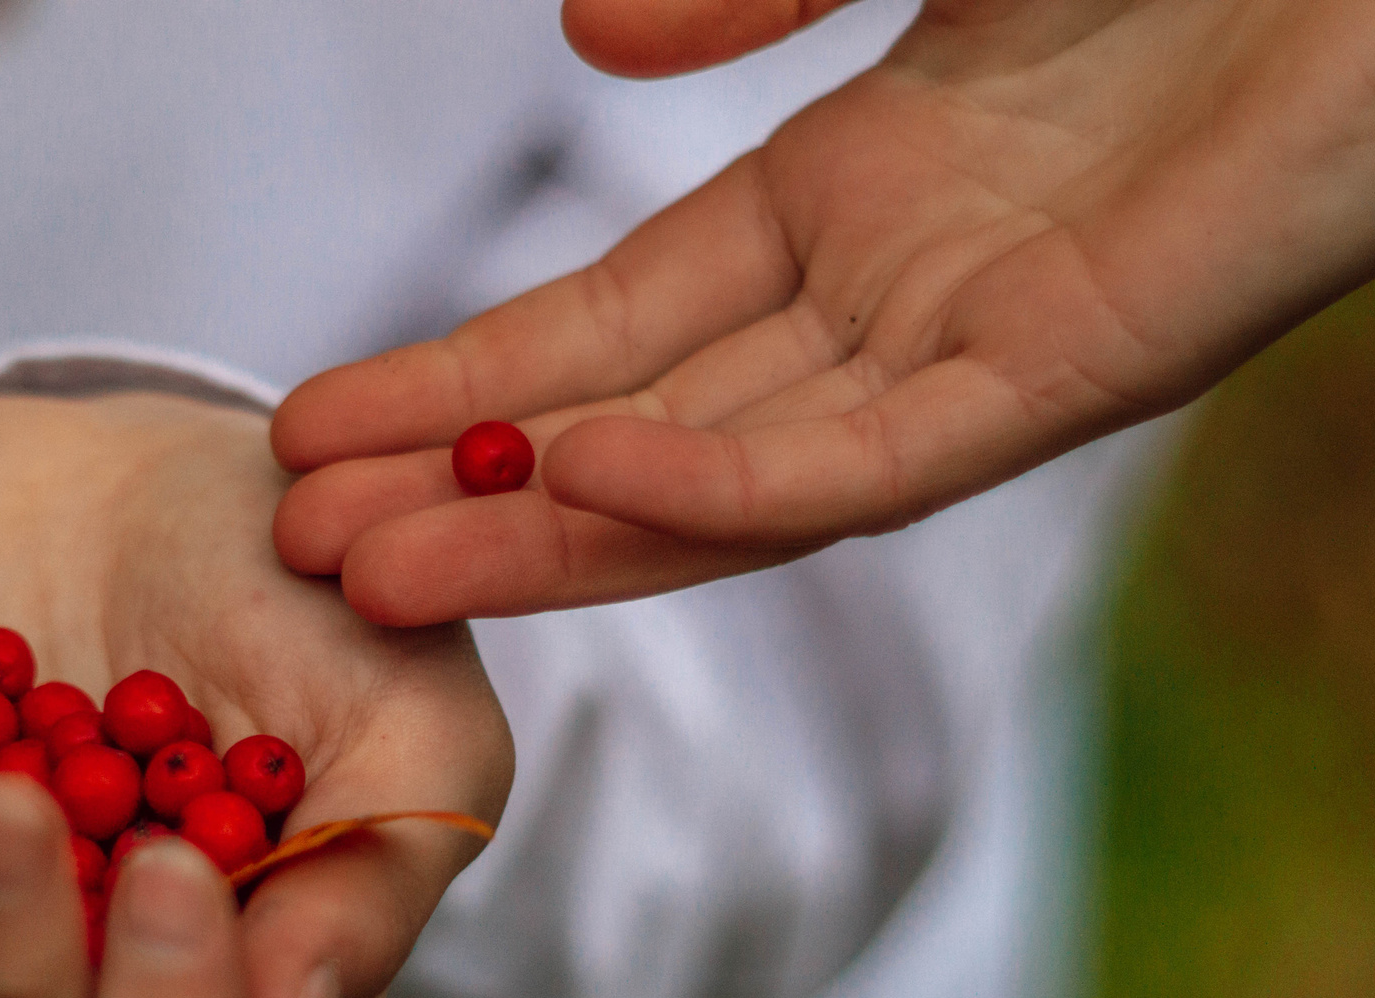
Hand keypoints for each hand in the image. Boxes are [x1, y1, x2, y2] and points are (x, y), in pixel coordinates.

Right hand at [271, 0, 1374, 622]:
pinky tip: (595, 484)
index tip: (316, 428)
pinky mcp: (1076, 377)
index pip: (610, 321)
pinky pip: (874, 461)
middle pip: (635, 420)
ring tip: (384, 567)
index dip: (457, 377)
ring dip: (553, 524)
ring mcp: (977, 354)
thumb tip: (583, 39)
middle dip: (466, 483)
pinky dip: (733, 481)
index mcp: (855, 201)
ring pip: (724, 475)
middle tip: (298, 544)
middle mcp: (894, 301)